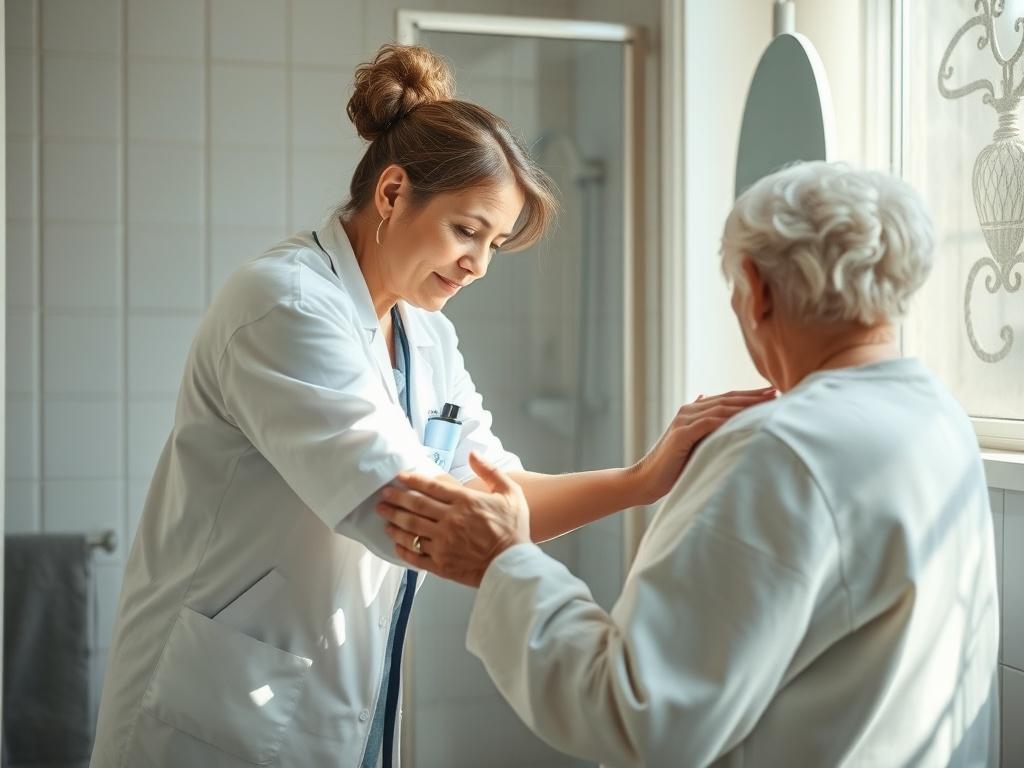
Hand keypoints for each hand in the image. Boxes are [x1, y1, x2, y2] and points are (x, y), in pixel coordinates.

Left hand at [377, 453, 530, 586]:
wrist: (513, 565)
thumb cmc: (514, 529)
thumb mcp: (511, 493)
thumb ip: (491, 471)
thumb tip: (473, 454)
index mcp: (465, 502)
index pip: (431, 487)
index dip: (412, 480)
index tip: (399, 477)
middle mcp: (450, 521)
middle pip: (415, 506)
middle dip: (396, 499)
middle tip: (384, 496)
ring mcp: (443, 543)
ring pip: (411, 529)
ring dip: (394, 521)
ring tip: (384, 516)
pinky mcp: (441, 564)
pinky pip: (415, 555)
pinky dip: (402, 548)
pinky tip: (396, 543)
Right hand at [629, 386, 775, 504]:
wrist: (646, 480)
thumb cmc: (672, 467)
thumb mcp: (693, 445)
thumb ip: (705, 430)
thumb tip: (720, 417)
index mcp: (693, 411)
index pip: (727, 399)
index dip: (750, 395)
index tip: (773, 393)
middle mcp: (689, 411)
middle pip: (727, 400)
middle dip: (753, 396)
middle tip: (776, 392)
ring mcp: (684, 421)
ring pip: (720, 409)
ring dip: (745, 405)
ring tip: (766, 404)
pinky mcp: (681, 435)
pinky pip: (708, 424)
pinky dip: (726, 420)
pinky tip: (745, 419)